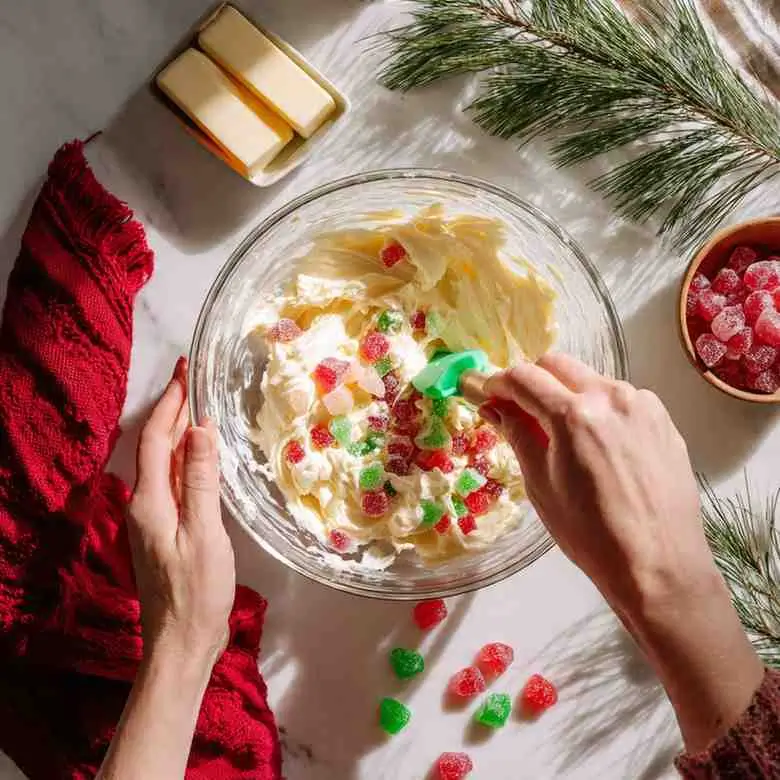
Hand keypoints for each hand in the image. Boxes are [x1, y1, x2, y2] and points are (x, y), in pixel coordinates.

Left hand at [128, 357, 234, 668]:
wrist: (181, 642)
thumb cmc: (197, 591)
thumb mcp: (205, 533)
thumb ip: (202, 481)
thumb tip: (201, 429)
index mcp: (150, 501)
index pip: (157, 439)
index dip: (170, 402)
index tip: (186, 371)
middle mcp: (144, 504)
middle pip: (155, 446)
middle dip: (171, 409)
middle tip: (192, 377)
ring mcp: (153, 518)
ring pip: (163, 463)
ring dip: (178, 431)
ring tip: (197, 404)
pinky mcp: (165, 529)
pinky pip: (173, 480)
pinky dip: (186, 458)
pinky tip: (201, 453)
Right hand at [481, 354, 762, 751]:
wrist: (659, 565)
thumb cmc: (590, 534)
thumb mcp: (541, 485)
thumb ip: (517, 435)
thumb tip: (493, 407)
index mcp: (575, 416)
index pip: (524, 378)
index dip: (496, 382)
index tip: (483, 392)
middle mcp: (611, 397)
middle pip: (556, 364)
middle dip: (530, 379)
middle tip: (515, 407)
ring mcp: (642, 405)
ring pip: (590, 379)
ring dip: (566, 393)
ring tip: (559, 432)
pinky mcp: (662, 418)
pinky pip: (619, 398)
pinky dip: (598, 408)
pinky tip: (596, 443)